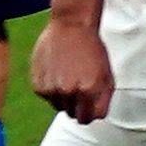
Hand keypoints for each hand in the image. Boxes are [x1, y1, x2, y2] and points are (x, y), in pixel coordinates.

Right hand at [34, 8, 115, 122]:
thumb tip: (94, 116)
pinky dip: (51, 88)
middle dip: (78, 105)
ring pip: (59, 106)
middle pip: (73, 114)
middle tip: (79, 86)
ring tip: (68, 76)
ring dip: (64, 97)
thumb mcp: (107, 74)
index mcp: (90, 91)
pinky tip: (56, 71)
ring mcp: (52, 89)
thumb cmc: (92, 49)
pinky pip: (46, 96)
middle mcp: (69, 92)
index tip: (90, 104)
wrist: (71, 26)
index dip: (90, 112)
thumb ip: (102, 99)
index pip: (89, 119)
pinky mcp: (38, 85)